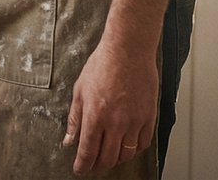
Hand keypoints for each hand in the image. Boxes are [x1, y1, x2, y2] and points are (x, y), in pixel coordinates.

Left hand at [61, 40, 156, 174]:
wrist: (128, 50)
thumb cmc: (102, 65)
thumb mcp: (80, 90)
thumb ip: (74, 119)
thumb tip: (69, 140)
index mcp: (95, 116)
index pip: (88, 151)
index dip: (83, 165)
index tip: (80, 170)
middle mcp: (115, 122)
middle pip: (108, 158)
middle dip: (98, 166)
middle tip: (93, 165)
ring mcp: (134, 121)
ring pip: (126, 154)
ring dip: (116, 160)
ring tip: (109, 156)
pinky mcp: (149, 117)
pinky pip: (143, 143)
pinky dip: (134, 150)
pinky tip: (127, 146)